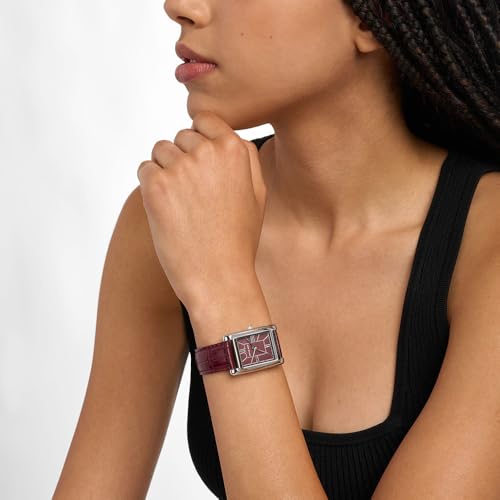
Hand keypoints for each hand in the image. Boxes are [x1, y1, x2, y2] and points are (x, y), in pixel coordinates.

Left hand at [136, 111, 267, 308]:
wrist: (219, 277)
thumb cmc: (238, 239)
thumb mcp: (257, 194)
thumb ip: (245, 157)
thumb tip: (226, 134)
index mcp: (235, 148)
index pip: (204, 120)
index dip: (199, 141)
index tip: (201, 165)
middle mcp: (208, 151)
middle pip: (181, 136)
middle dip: (183, 159)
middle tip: (195, 195)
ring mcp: (181, 167)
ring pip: (160, 152)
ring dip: (166, 172)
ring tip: (183, 205)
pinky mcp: (156, 186)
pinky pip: (145, 170)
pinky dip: (151, 188)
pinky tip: (168, 211)